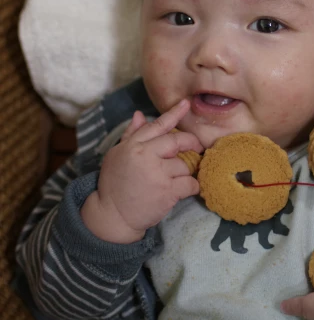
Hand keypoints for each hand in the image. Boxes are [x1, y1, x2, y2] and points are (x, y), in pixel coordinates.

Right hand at [81, 100, 202, 242]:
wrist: (112, 216)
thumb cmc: (114, 184)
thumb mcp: (117, 156)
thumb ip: (131, 135)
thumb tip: (140, 115)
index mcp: (133, 146)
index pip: (157, 125)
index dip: (174, 113)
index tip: (186, 103)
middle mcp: (145, 156)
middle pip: (177, 141)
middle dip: (191, 143)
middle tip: (196, 148)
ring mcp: (157, 173)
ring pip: (184, 164)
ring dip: (185, 172)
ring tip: (175, 179)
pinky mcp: (166, 191)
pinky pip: (190, 183)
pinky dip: (192, 186)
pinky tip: (185, 190)